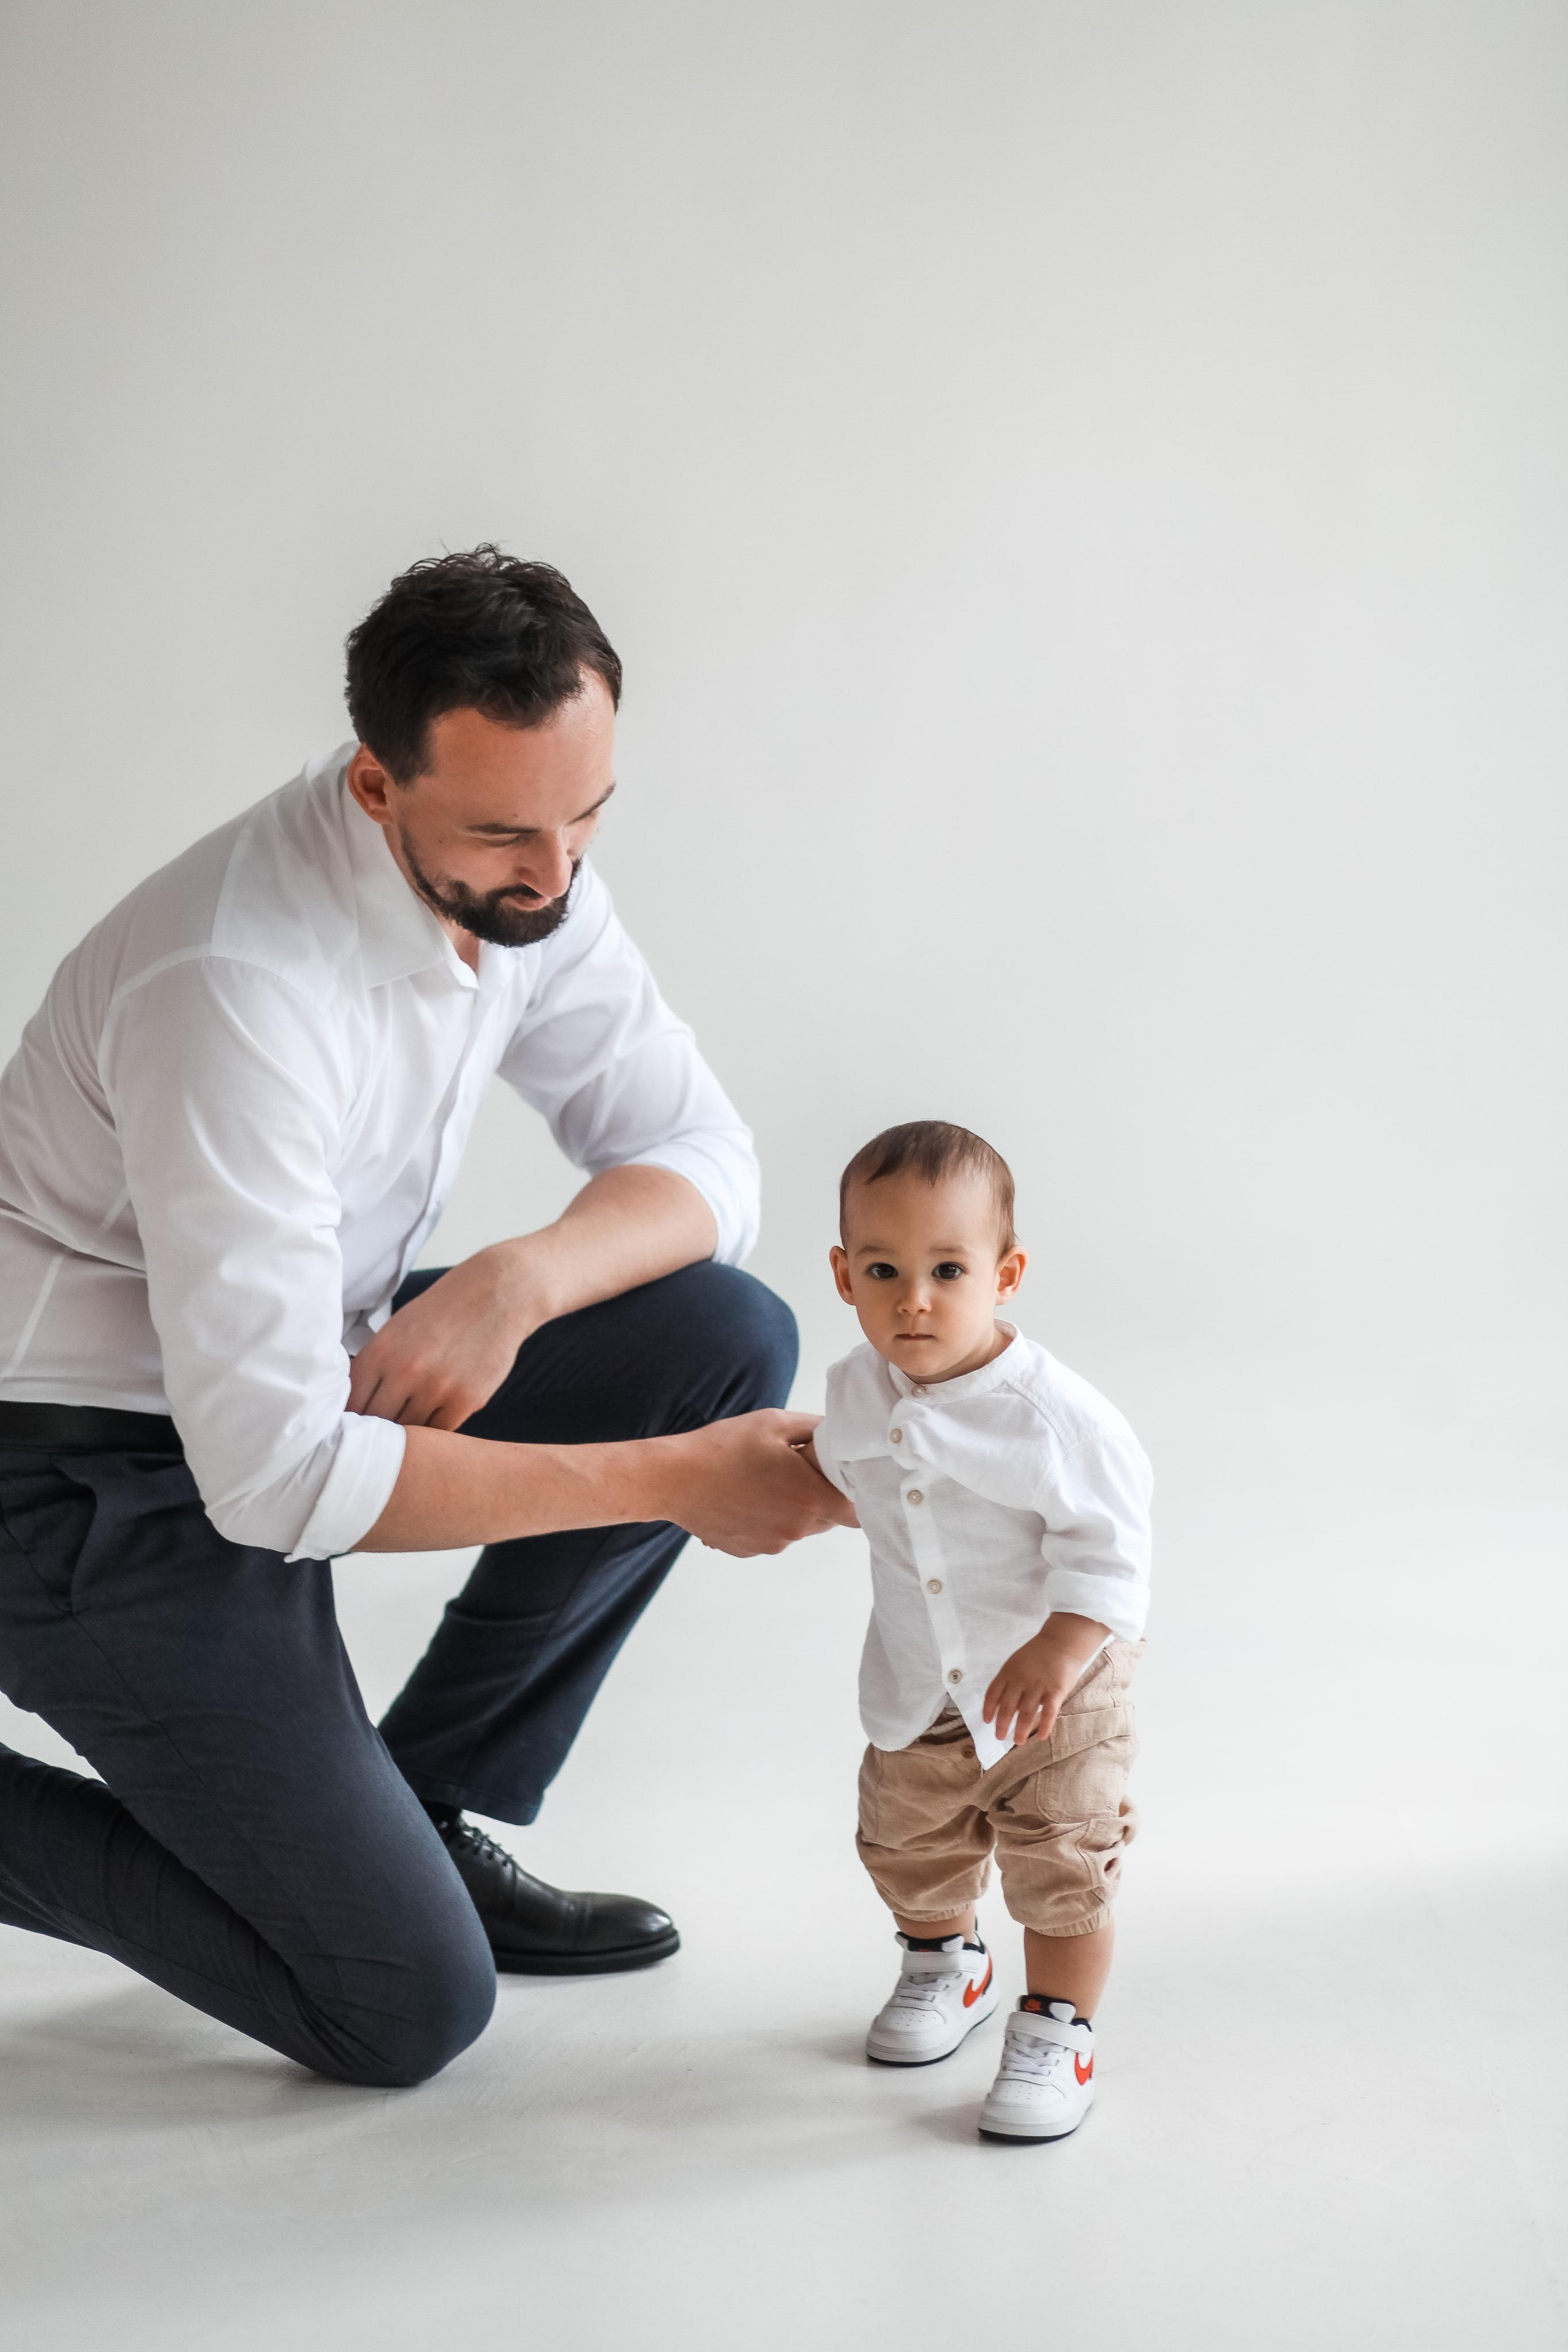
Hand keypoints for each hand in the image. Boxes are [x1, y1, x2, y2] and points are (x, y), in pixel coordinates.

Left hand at [348, 1244, 543, 1429]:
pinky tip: (437, 1415)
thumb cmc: (442, 1311)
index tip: (358, 1426)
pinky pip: (441, 1431)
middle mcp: (405, 1372)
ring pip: (410, 1432)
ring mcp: (436, 1388)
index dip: (351, 1420)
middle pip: (377, 1424)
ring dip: (409, 1432)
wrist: (496, 1294)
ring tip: (412, 1423)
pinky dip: (436, 1428)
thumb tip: (353, 1406)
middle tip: (383, 1432)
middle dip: (378, 1430)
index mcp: (380, 1352)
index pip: (351, 1405)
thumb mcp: (396, 1329)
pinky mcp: (466, 1400)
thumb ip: (374, 1366)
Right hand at [652, 1411, 857, 1555]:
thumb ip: (815, 1429)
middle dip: (823, 1497)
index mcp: (809, 1498)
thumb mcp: (774, 1423)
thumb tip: (838, 1433)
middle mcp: (795, 1529)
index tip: (846, 1478)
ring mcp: (771, 1544)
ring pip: (800, 1528)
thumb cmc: (722, 1448)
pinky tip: (748, 1496)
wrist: (672, 1479)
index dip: (857, 1495)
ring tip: (767, 1481)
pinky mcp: (749, 1550)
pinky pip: (773, 1535)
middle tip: (802, 1471)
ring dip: (794, 1508)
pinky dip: (769, 1519)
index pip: (857, 1512)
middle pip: (829, 1519)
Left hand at [982, 1613, 1110, 1746]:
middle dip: (1001, 1724)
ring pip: (1026, 1713)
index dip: (988, 1708)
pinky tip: (1040, 1736)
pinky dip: (1044, 1725)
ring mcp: (1038, 1686)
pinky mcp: (1056, 1691)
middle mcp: (1021, 1680)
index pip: (993, 1693)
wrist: (1061, 1642)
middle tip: (999, 1737)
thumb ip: (1011, 1682)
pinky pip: (1049, 1712)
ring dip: (1020, 1730)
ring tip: (1017, 1742)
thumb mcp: (1017, 1663)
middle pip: (1007, 1706)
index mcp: (1008, 1672)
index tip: (986, 1720)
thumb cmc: (1038, 1654)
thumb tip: (1004, 1705)